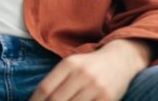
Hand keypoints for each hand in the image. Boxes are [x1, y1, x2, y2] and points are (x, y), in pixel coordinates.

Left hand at [30, 39, 151, 100]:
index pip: (45, 88)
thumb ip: (56, 81)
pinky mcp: (108, 98)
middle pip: (56, 100)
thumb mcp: (71, 65)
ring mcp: (96, 87)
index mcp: (69, 65)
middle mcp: (82, 74)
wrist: (120, 60)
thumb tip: (38, 99)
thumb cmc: (89, 66)